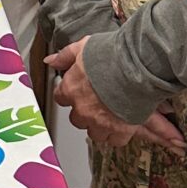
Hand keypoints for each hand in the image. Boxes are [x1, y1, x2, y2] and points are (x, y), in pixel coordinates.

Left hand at [47, 38, 185, 155]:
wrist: (135, 67)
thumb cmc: (111, 55)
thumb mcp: (84, 47)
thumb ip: (66, 55)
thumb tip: (51, 61)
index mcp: (71, 89)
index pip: (61, 98)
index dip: (71, 95)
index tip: (78, 93)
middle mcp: (83, 109)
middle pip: (78, 119)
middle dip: (87, 114)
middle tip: (99, 104)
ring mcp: (100, 122)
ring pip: (96, 133)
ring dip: (103, 126)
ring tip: (114, 116)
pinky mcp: (119, 131)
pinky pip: (116, 140)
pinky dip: (121, 134)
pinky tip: (127, 126)